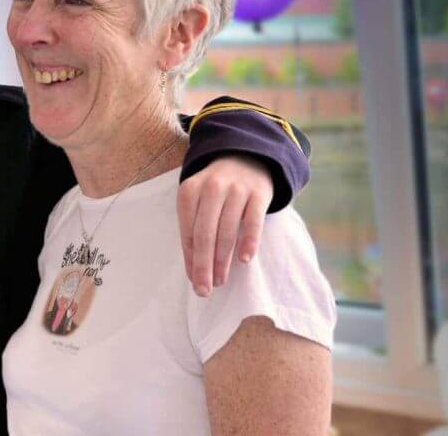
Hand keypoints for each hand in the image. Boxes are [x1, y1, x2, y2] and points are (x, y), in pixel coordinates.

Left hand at [177, 155, 272, 296]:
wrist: (246, 157)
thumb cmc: (217, 189)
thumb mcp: (199, 199)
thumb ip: (195, 228)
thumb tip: (194, 269)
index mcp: (190, 190)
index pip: (188, 230)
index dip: (190, 258)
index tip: (194, 280)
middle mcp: (212, 187)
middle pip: (205, 232)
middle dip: (203, 264)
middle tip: (204, 290)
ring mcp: (236, 189)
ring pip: (227, 229)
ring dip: (223, 259)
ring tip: (221, 280)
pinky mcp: (259, 192)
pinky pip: (253, 220)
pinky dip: (248, 241)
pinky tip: (244, 259)